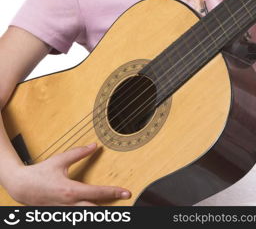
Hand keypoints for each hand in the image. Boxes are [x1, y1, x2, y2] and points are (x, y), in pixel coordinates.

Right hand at [9, 143, 130, 205]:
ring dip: (101, 212)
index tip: (126, 192)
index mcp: (71, 190)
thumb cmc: (41, 173)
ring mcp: (66, 212)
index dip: (114, 192)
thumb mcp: (60, 160)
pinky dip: (88, 213)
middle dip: (111, 209)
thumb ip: (78, 153)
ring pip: (87, 215)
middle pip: (95, 210)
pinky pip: (78, 216)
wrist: (22, 187)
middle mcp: (70, 204)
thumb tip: (94, 146)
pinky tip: (97, 209)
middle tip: (125, 204)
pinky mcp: (62, 214)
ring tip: (116, 208)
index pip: (97, 192)